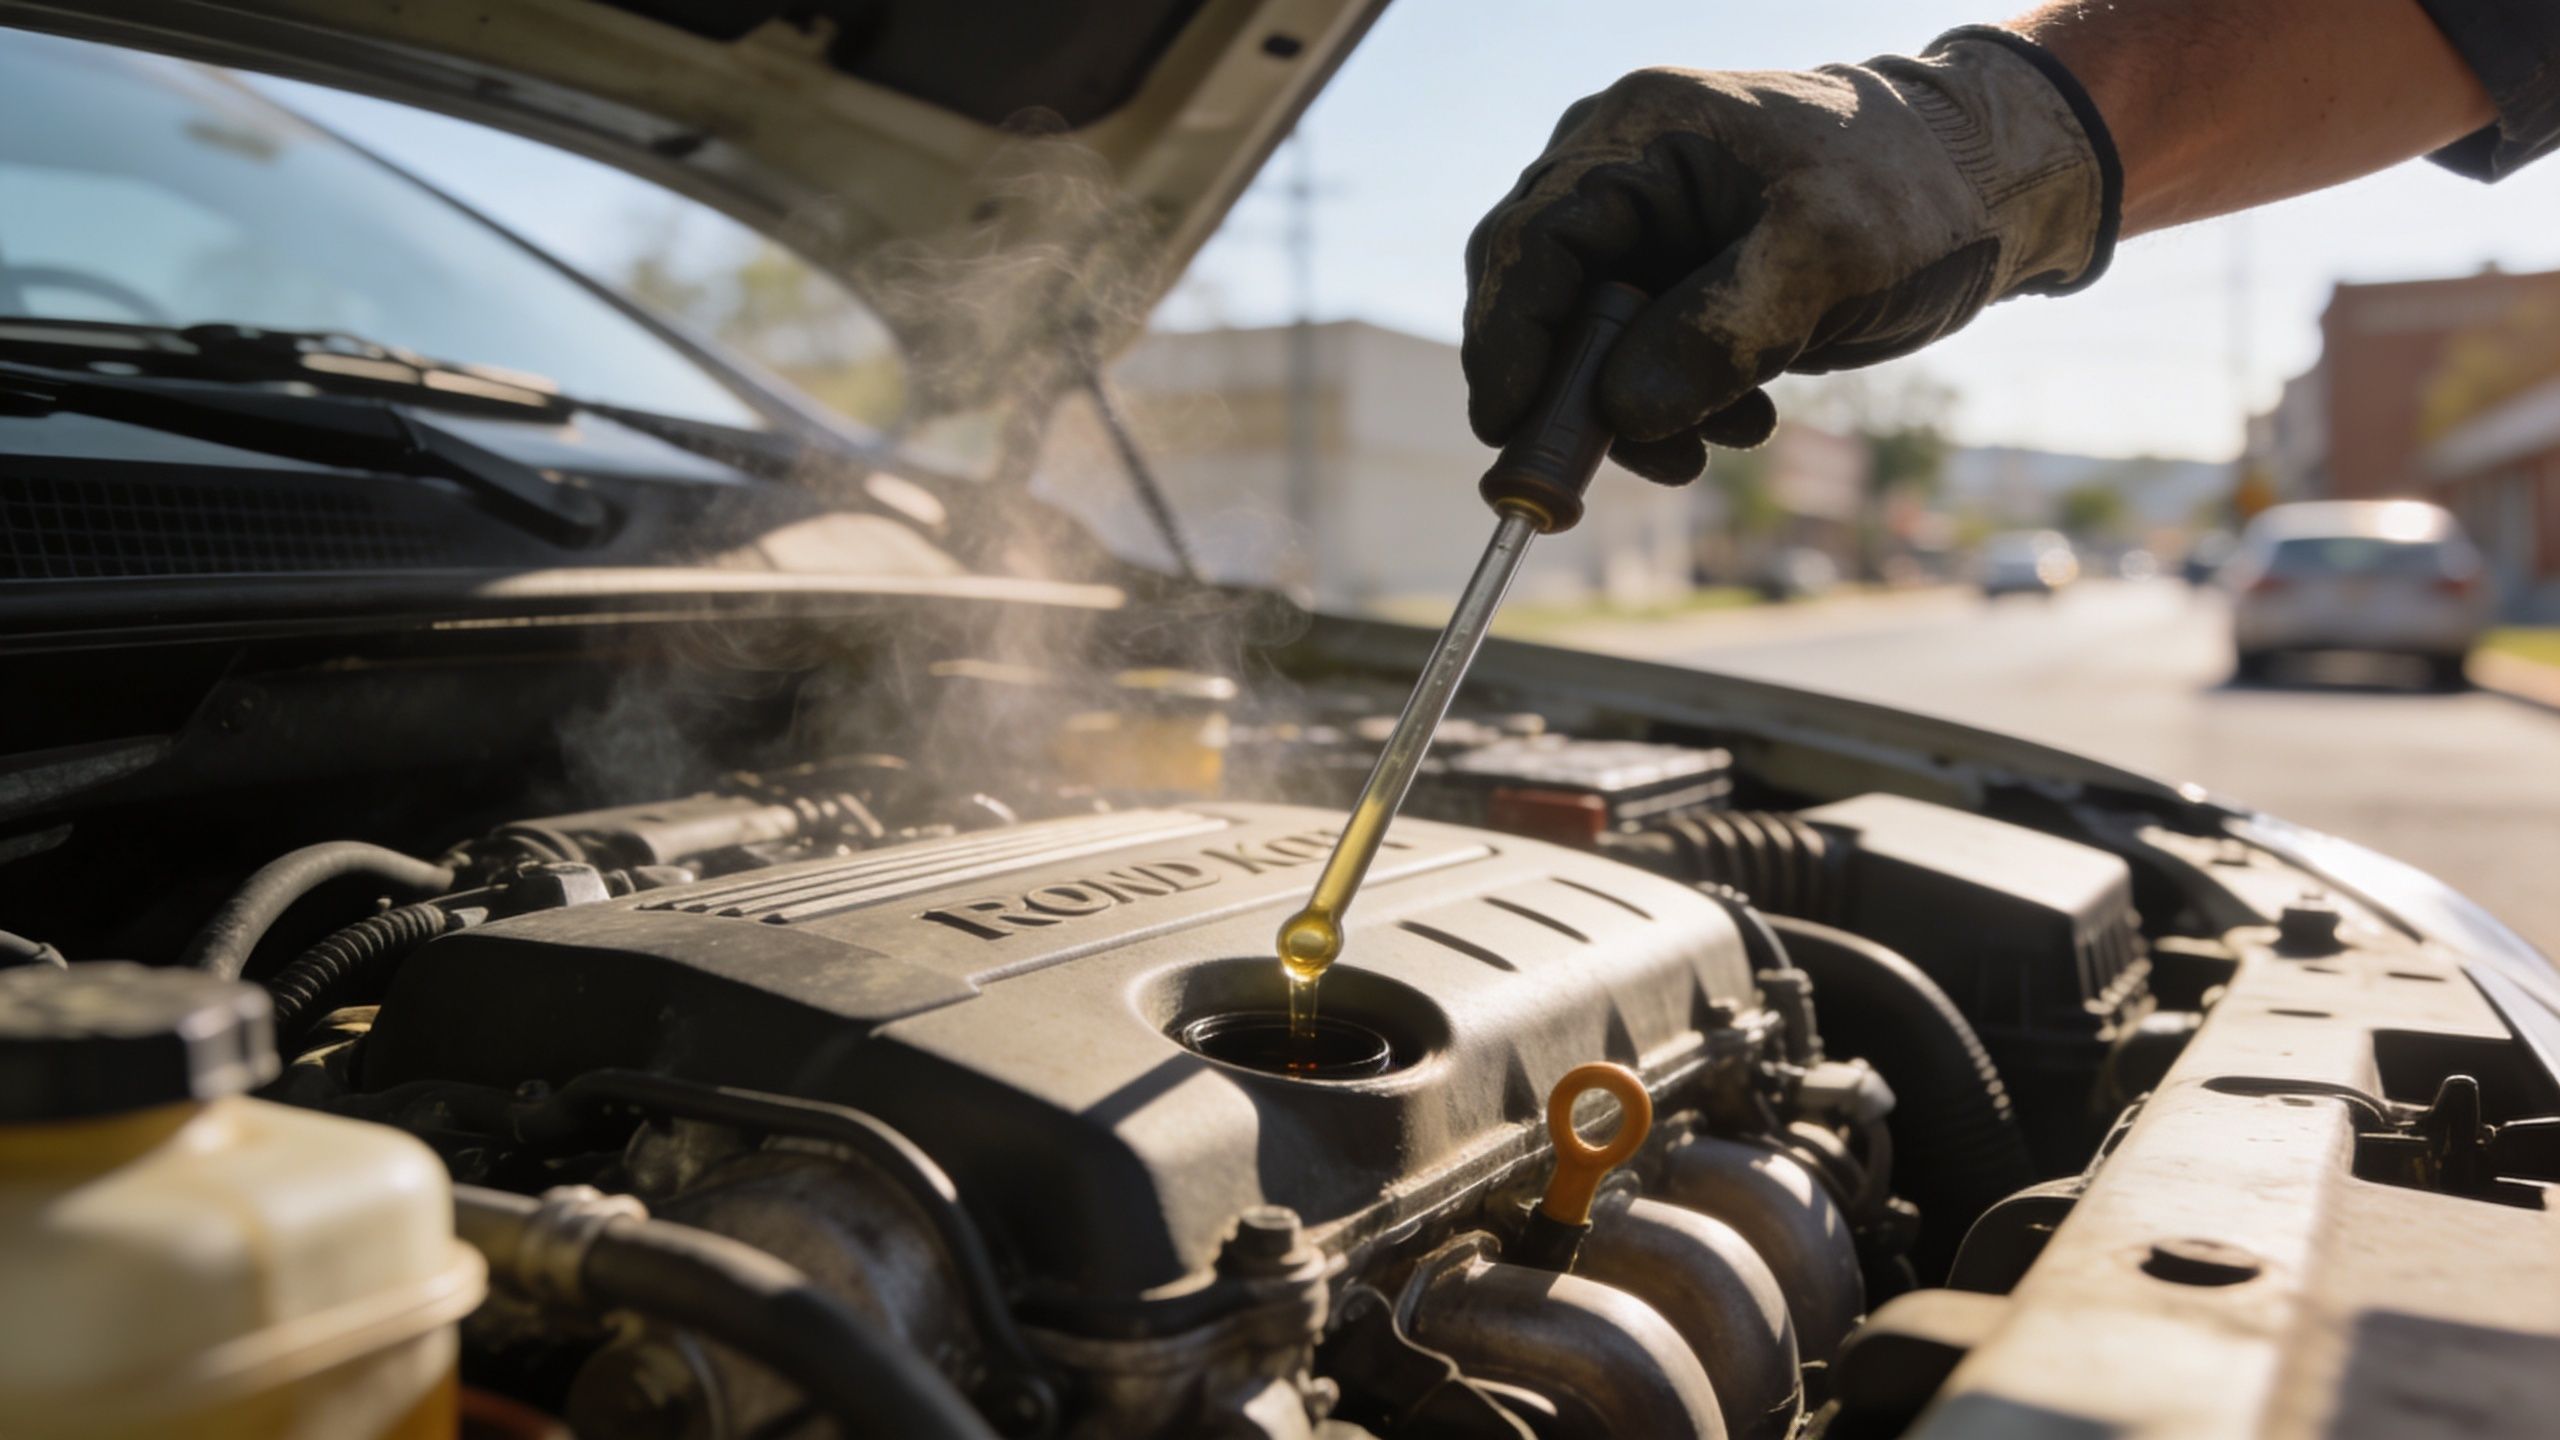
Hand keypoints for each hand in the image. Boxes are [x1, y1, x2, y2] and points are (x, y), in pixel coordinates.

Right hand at [1462, 30, 2117, 482]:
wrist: (1987, 191)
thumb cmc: (1912, 194)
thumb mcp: (1824, 257)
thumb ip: (1718, 332)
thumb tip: (1622, 413)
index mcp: (1638, 136)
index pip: (1528, 244)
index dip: (1509, 343)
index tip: (1510, 431)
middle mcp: (1625, 177)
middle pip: (1538, 297)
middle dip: (1570, 392)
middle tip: (1600, 469)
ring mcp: (1651, 232)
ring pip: (1584, 343)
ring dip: (1629, 413)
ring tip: (1715, 447)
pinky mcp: (1682, 284)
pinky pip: (1636, 360)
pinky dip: (1669, 407)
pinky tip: (1740, 425)